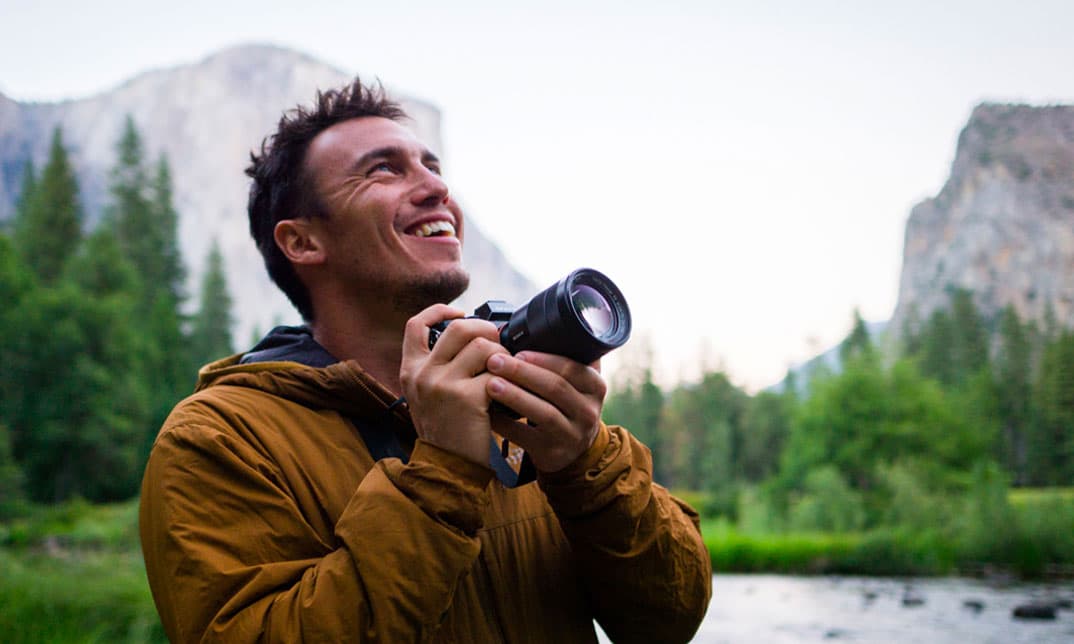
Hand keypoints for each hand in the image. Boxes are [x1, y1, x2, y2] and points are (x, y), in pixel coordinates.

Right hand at [400, 304, 509, 465]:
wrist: (447, 469)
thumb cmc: (446, 431)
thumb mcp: (429, 395)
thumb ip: (440, 366)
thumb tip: (474, 335)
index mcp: (410, 370)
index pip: (415, 324)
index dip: (439, 311)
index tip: (459, 312)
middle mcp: (422, 373)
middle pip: (459, 327)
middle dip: (486, 331)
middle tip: (496, 347)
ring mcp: (442, 384)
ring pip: (483, 346)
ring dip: (501, 357)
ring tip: (503, 376)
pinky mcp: (465, 397)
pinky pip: (496, 373)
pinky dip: (507, 381)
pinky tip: (506, 395)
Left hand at [484, 351, 605, 472]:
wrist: (574, 451)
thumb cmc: (567, 405)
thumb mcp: (578, 383)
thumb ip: (568, 357)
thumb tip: (532, 327)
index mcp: (595, 387)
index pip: (572, 368)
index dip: (544, 359)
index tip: (518, 350)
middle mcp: (589, 411)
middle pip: (555, 387)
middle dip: (522, 373)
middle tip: (494, 360)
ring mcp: (572, 434)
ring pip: (543, 413)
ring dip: (515, 396)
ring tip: (490, 384)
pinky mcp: (553, 453)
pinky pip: (526, 437)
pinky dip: (506, 424)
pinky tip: (488, 412)